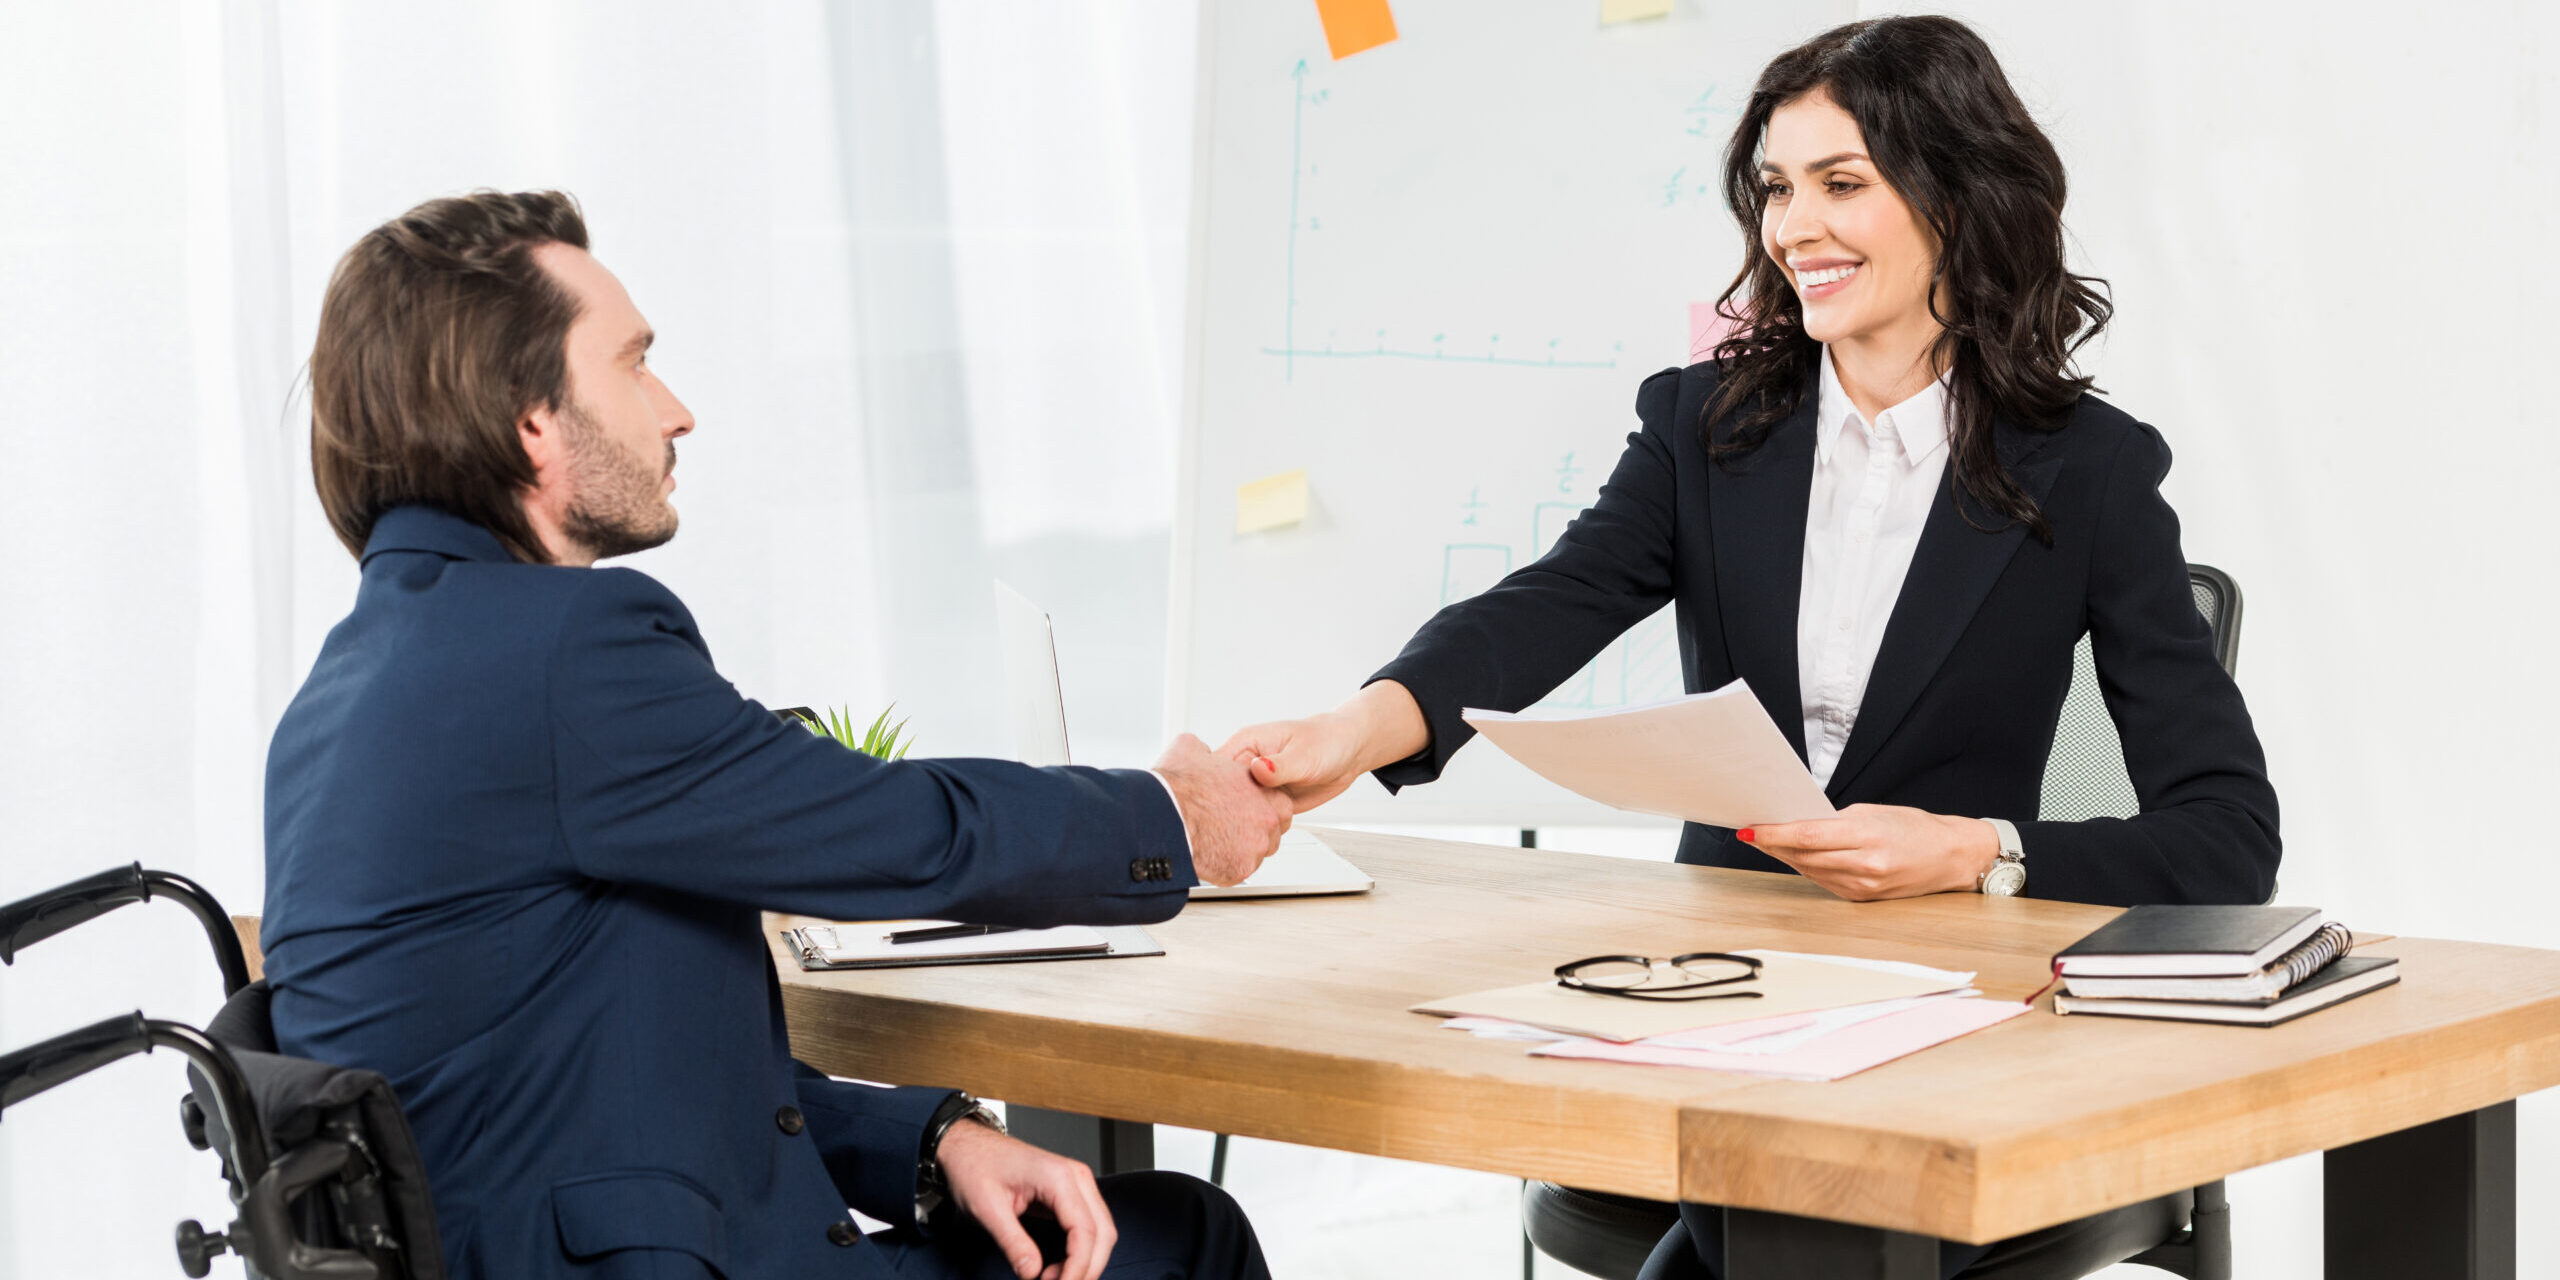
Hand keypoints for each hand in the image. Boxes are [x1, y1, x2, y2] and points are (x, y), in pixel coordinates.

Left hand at [936, 1118, 1114, 1279]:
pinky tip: (1058, 1267)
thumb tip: (1032, 1273)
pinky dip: (1079, 1251)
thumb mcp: (987, 1208)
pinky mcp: (1070, 1193)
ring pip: (1100, 1231)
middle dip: (1086, 1268)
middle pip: (1102, 1233)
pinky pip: (1088, 1226)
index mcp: (1058, 1177)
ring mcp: (1076, 1184)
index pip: (1085, 1231)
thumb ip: (1012, 1242)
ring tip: (1053, 1279)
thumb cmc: (975, 1166)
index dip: (1077, 1267)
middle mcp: (1075, 1177)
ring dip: (1084, 1261)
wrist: (968, 1146)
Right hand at [1152, 734, 1290, 885]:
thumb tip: (1200, 751)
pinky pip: (1239, 869)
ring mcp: (1256, 846)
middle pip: (1272, 827)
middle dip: (1256, 826)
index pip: (1277, 799)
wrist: (1163, 818)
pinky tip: (1209, 852)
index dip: (1259, 802)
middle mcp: (1266, 817)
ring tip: (1217, 838)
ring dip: (1242, 847)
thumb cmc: (1178, 788)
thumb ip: (1204, 750)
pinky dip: (1226, 864)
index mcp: (1261, 786)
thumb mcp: (1189, 749)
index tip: (1244, 804)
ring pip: (1257, 851)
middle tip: (1232, 823)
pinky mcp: (1241, 869)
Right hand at [1218, 680, 1428, 813]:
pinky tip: (1266, 832)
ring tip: (1254, 830)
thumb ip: (1280, 765)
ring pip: (1238, 810)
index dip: (1211, 788)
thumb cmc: (1326, 741)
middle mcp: (1247, 766)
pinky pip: (1256, 820)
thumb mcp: (1303, 753)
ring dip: (1243, 823)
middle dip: (1227, 811)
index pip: (1215, 768)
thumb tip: (1258, 770)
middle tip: (1239, 826)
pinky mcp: (1268, 802)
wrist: (1346, 751)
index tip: (1215, 807)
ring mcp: (1257, 786)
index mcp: (1246, 745)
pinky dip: (1259, 829)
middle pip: (1222, 793)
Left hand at [1740, 804, 2000, 901]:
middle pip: (1804, 856)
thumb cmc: (1915, 828)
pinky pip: (1825, 882)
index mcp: (1867, 836)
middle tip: (1751, 832)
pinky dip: (1808, 869)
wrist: (1952, 857)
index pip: (1808, 835)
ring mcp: (1863, 887)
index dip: (1773, 834)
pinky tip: (1795, 857)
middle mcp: (1865, 866)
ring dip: (1786, 858)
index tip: (1749, 829)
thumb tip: (1797, 825)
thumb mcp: (1875, 813)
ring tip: (1767, 842)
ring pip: (1810, 871)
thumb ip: (1836, 820)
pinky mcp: (1863, 899)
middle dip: (1774, 845)